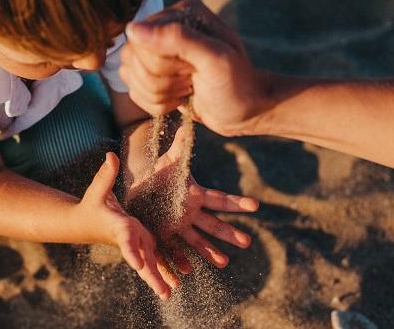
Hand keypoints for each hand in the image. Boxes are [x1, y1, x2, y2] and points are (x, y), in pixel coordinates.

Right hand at [76, 152, 178, 298]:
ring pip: (149, 263)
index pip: (126, 240)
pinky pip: (153, 259)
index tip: (138, 265)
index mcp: (119, 226)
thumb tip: (110, 155)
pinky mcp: (140, 243)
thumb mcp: (98, 189)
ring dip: (159, 277)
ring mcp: (135, 243)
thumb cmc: (91, 204)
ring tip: (171, 292)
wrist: (84, 223)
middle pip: (141, 259)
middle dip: (152, 275)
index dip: (132, 251)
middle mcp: (129, 238)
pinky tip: (175, 283)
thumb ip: (105, 174)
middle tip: (164, 292)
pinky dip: (162, 271)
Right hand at [120, 0, 268, 136]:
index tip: (192, 69)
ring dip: (159, 94)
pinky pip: (134, 91)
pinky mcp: (153, 74)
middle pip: (132, 58)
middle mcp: (165, 27)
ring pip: (130, 76)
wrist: (246, 111)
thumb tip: (133, 29)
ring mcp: (157, 51)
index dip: (162, 64)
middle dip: (161, 81)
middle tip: (191, 80)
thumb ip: (178, 39)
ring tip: (187, 89)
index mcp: (181, 13)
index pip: (141, 40)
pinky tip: (180, 98)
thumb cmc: (237, 85)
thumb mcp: (215, 59)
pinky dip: (156, 104)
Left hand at [126, 128, 258, 270]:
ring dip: (210, 252)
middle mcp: (191, 214)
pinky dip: (180, 260)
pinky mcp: (164, 236)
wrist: (138, 190)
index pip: (220, 199)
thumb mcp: (169, 161)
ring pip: (197, 241)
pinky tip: (186, 271)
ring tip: (224, 262)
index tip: (255, 206)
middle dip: (229, 233)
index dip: (237, 203)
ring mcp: (179, 227)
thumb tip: (191, 123)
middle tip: (247, 242)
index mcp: (196, 196)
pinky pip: (174, 250)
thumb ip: (180, 146)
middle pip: (214, 225)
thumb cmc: (157, 175)